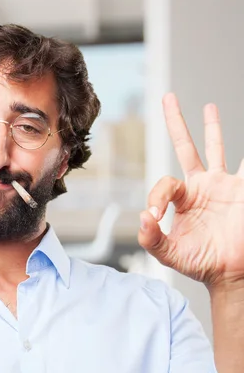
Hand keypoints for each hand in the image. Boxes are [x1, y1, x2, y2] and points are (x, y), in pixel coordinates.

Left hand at [138, 93, 243, 287]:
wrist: (230, 274)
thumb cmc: (200, 263)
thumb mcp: (168, 254)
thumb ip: (151, 238)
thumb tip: (142, 217)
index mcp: (182, 198)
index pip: (164, 183)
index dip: (156, 197)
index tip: (155, 216)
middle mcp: (201, 186)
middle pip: (187, 146)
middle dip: (177, 123)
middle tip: (168, 97)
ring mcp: (225, 185)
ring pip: (218, 149)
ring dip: (214, 128)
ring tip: (209, 107)